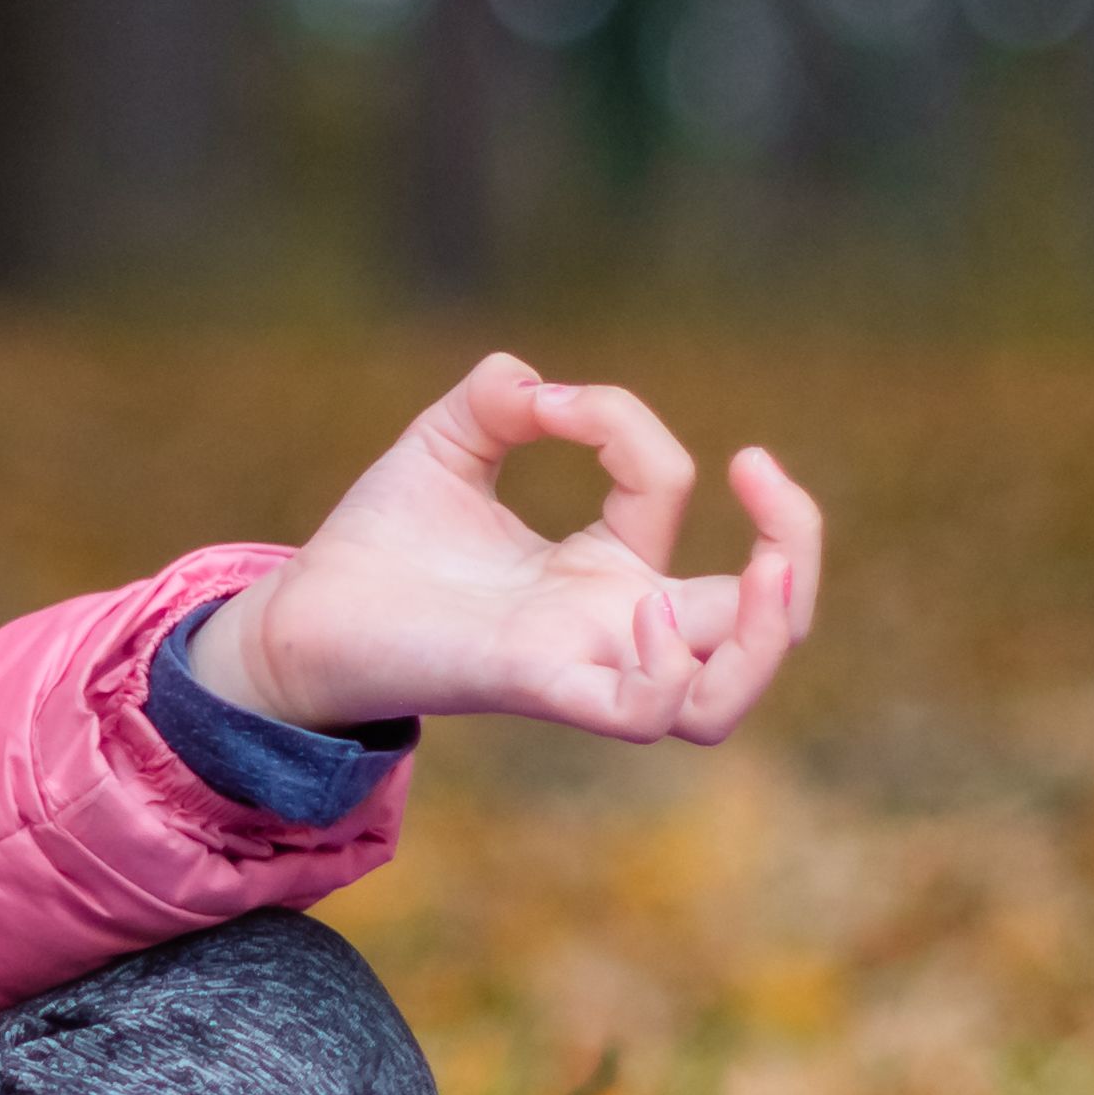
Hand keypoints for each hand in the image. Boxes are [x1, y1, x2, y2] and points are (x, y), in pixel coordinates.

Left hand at [185, 353, 824, 747]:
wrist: (295, 618)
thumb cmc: (373, 549)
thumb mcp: (444, 444)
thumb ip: (497, 400)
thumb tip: (530, 381)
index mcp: (599, 569)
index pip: (666, 491)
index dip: (624, 425)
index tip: (546, 402)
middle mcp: (608, 625)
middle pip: (763, 624)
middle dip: (797, 547)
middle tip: (764, 472)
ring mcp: (581, 663)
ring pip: (723, 698)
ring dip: (767, 636)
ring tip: (765, 572)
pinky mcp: (536, 688)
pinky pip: (643, 713)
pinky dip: (669, 669)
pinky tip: (642, 609)